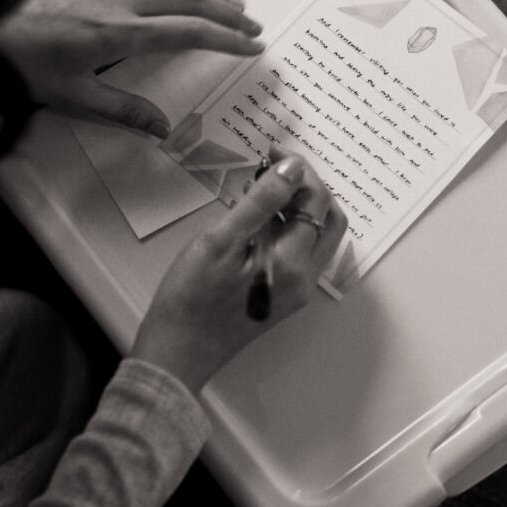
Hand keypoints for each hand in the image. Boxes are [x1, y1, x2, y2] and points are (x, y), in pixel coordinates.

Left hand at [0, 0, 263, 134]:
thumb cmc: (11, 57)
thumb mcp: (68, 97)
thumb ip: (120, 111)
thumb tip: (158, 127)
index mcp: (116, 33)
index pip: (187, 32)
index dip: (224, 39)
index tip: (248, 45)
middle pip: (188, 0)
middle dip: (227, 13)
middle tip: (251, 25)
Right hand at [131, 149, 347, 393]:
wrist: (177, 352)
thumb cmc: (190, 299)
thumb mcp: (220, 241)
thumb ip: (260, 203)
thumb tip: (292, 169)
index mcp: (293, 263)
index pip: (316, 202)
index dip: (299, 171)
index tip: (273, 154)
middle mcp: (305, 279)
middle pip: (329, 220)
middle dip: (308, 187)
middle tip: (276, 168)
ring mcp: (296, 291)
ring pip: (316, 237)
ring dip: (298, 207)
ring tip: (258, 189)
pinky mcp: (283, 297)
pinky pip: (299, 254)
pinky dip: (286, 228)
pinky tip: (254, 220)